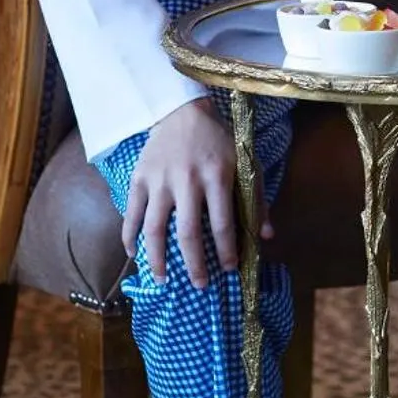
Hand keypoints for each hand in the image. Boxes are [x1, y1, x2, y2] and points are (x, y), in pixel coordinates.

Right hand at [121, 97, 260, 289]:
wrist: (184, 111)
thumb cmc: (219, 141)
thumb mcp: (246, 163)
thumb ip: (256, 199)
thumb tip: (267, 235)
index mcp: (217, 176)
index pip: (222, 223)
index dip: (226, 250)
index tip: (229, 269)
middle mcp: (187, 180)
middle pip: (188, 233)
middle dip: (194, 264)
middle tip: (199, 285)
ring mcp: (160, 180)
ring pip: (154, 228)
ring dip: (157, 259)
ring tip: (162, 280)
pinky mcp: (139, 178)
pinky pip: (132, 213)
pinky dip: (130, 236)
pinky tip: (134, 253)